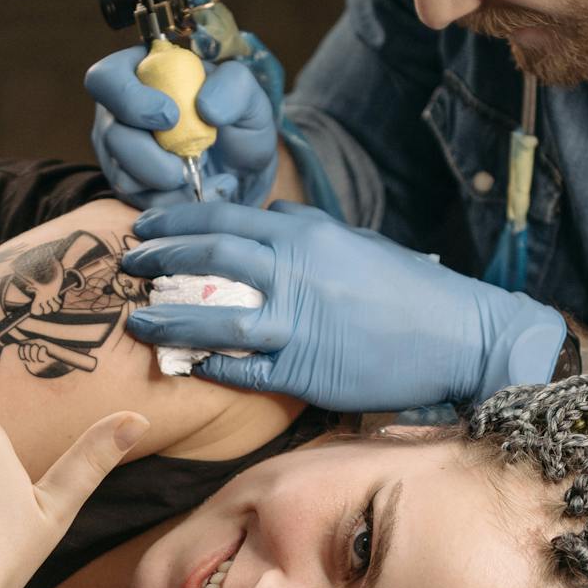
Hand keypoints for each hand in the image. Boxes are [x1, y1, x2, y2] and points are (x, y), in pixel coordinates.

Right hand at [85, 42, 278, 206]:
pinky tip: (198, 189)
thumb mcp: (250, 98)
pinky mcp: (130, 186)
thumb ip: (234, 87)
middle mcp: (120, 112)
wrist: (244, 171)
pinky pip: (139, 201)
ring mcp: (120, 152)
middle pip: (110, 134)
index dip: (130, 99)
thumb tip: (205, 107)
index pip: (105, 79)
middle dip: (150, 155)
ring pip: (122, 173)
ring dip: (167, 180)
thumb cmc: (239, 125)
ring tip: (201, 172)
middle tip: (188, 161)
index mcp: (141, 74)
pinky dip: (173, 200)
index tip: (171, 116)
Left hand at [122, 199, 567, 411]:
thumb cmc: (412, 289)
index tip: (145, 224)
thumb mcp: (356, 242)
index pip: (224, 218)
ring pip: (217, 317)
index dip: (176, 221)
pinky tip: (188, 366)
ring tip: (138, 323)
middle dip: (160, 259)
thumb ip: (307, 230)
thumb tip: (269, 217)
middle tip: (127, 264)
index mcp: (306, 235)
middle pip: (209, 258)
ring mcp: (299, 323)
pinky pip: (245, 368)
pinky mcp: (306, 370)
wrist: (459, 335)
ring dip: (170, 319)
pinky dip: (212, 366)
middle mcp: (296, 271)